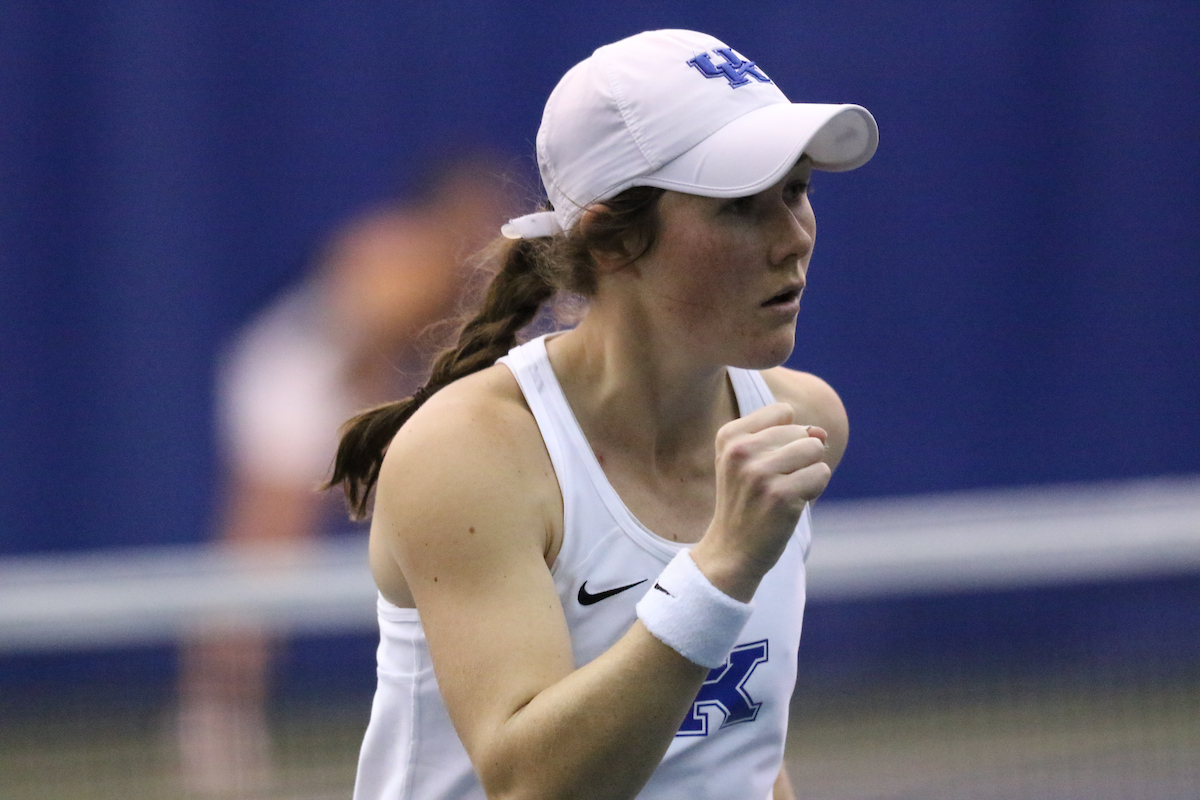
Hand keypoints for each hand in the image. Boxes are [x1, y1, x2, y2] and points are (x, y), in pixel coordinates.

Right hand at [692, 403, 829, 600]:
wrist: (731, 550)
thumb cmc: (747, 502)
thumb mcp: (751, 460)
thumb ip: (787, 435)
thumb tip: (822, 433)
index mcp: (729, 436)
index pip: (783, 411)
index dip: (786, 437)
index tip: (765, 463)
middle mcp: (740, 451)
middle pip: (802, 432)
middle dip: (799, 458)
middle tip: (774, 485)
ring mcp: (759, 474)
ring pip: (815, 450)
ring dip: (809, 472)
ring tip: (784, 492)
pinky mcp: (780, 496)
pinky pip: (821, 474)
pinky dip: (814, 489)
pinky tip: (791, 505)